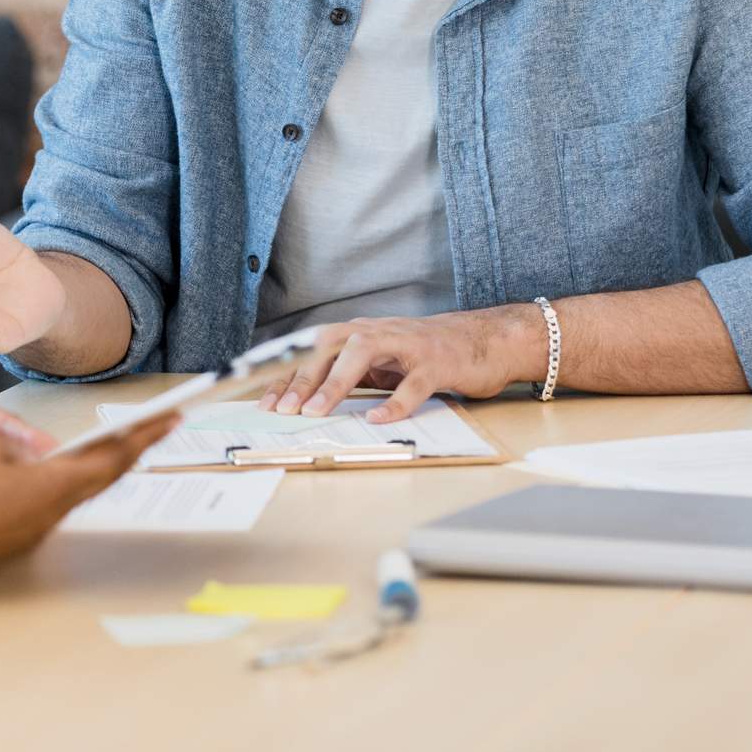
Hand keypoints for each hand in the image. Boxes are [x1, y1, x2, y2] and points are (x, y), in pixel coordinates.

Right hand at [0, 412, 180, 573]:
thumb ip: (15, 443)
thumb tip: (31, 453)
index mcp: (53, 486)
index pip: (112, 459)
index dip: (144, 437)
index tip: (171, 420)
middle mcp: (52, 513)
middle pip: (102, 478)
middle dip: (131, 449)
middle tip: (155, 427)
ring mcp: (34, 531)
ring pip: (75, 493)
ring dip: (97, 467)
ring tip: (113, 442)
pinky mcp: (15, 540)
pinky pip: (49, 506)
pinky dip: (65, 483)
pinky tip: (59, 472)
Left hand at [257, 305, 541, 422]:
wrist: (485, 340)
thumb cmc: (428, 354)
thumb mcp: (382, 363)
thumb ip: (351, 376)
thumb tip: (308, 402)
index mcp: (362, 333)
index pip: (315, 349)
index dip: (288, 374)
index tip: (266, 402)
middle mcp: (380, 332)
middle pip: (330, 346)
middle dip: (302, 377)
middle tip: (283, 409)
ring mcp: (408, 345)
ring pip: (363, 354)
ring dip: (335, 382)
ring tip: (316, 410)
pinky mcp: (437, 363)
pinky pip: (413, 384)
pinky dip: (394, 402)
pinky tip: (377, 419)